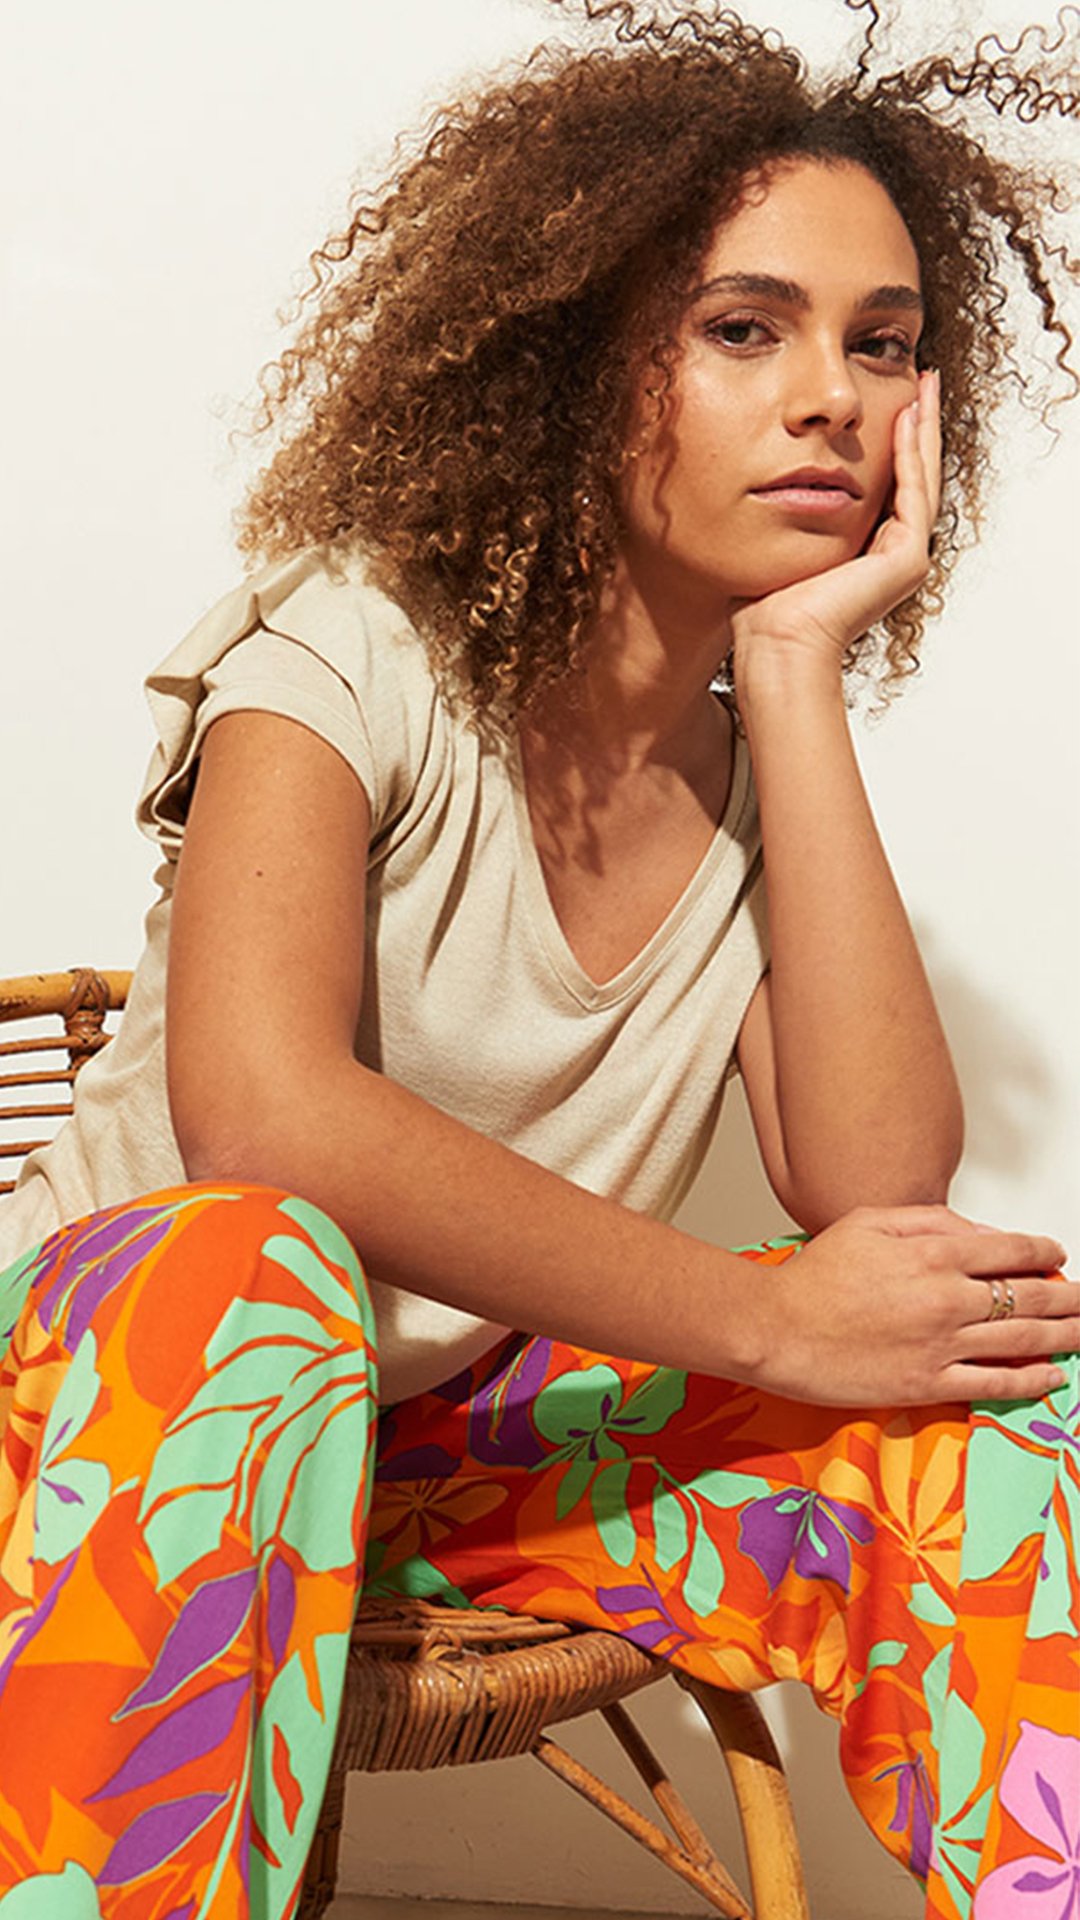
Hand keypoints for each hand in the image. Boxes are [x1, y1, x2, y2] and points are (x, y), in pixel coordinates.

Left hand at [731, 368, 941, 672]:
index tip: (892, 399)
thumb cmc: (764, 605)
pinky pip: (912, 493)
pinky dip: (909, 453)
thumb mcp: (781, 539)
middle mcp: (893, 554)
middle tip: (923, 380)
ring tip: (925, 385)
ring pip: (921, 478)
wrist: (777, 640)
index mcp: (867, 551)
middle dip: (917, 425)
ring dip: (922, 429)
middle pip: (914, 475)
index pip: (890, 483)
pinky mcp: (906, 560)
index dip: (893, 440)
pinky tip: (906, 416)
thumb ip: (790, 509)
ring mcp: (905, 558)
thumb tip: (768, 479)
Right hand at [736, 1203, 1074, 1407]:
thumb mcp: (868, 1222)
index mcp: (932, 1255)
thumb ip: (929, 1220)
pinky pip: (994, 1383)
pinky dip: (1031, 1378)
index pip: (1008, 1250)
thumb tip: (977, 1231)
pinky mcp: (929, 1384)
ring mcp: (941, 1345)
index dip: (1040, 1251)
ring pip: (1023, 1339)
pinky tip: (1053, 1374)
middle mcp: (947, 1299)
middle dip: (1069, 1295)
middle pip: (1029, 1296)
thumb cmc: (813, 1276)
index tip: (1055, 1253)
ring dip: (1065, 1334)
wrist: (775, 1329)